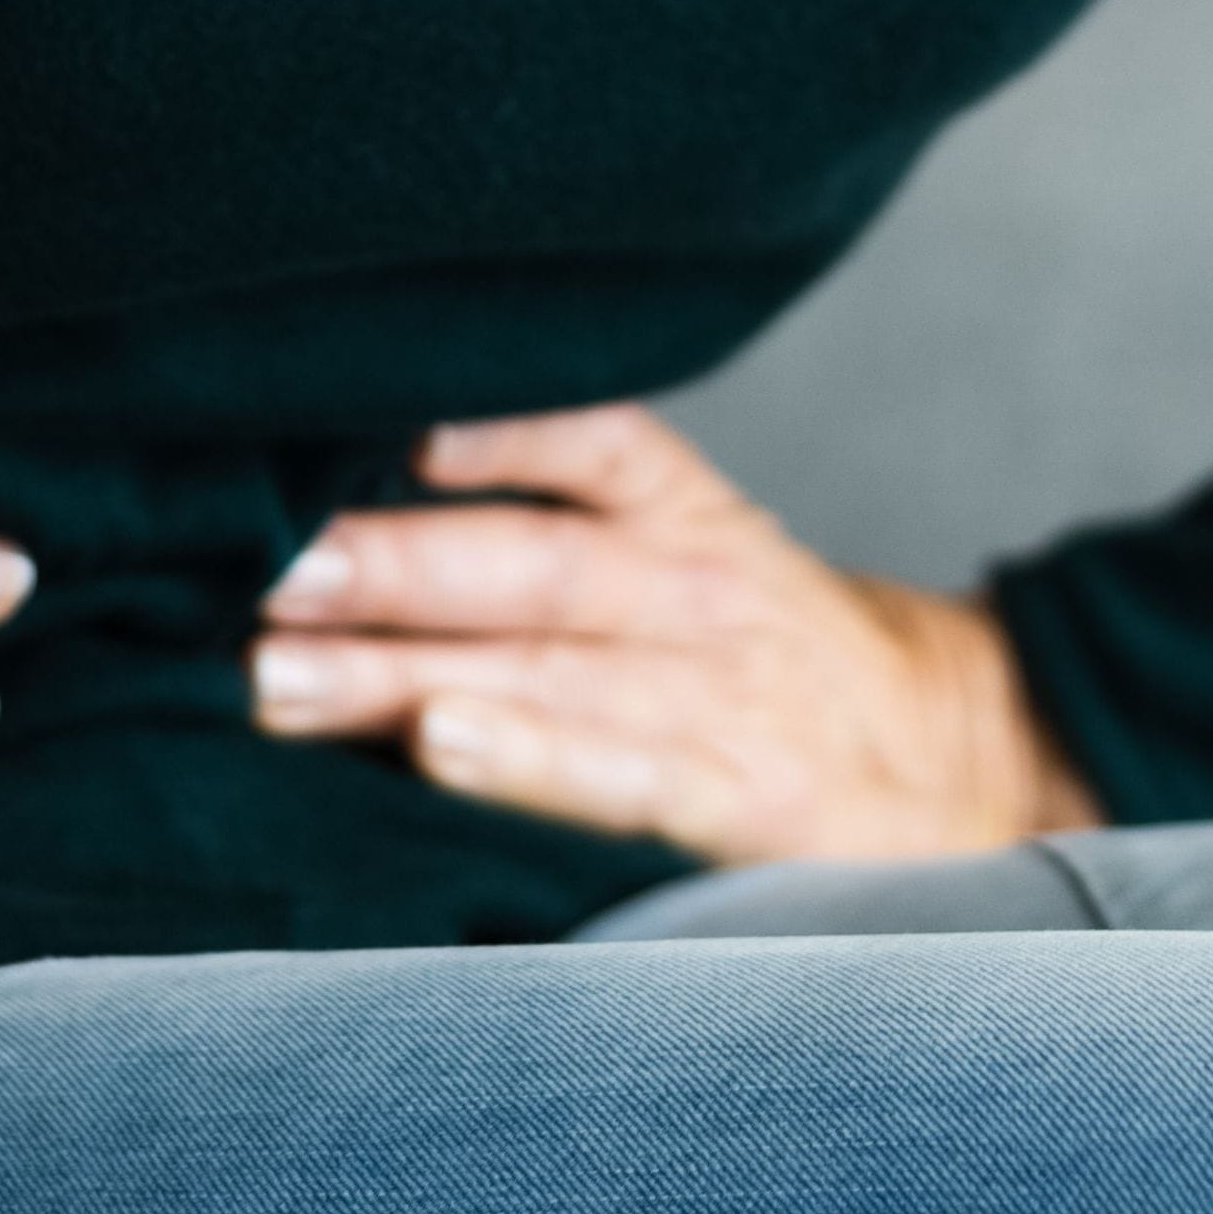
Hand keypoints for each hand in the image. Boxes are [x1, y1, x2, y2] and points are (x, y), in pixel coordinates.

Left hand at [248, 403, 1094, 863]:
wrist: (958, 761)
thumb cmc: (760, 660)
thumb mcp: (684, 559)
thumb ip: (542, 538)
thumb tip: (326, 529)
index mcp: (683, 515)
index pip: (591, 441)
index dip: (489, 424)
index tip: (370, 415)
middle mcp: (698, 589)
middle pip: (530, 562)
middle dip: (385, 565)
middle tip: (254, 571)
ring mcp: (719, 695)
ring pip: (550, 668)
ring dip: (403, 672)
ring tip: (278, 677)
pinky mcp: (740, 798)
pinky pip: (624, 773)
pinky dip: (534, 757)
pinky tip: (443, 747)